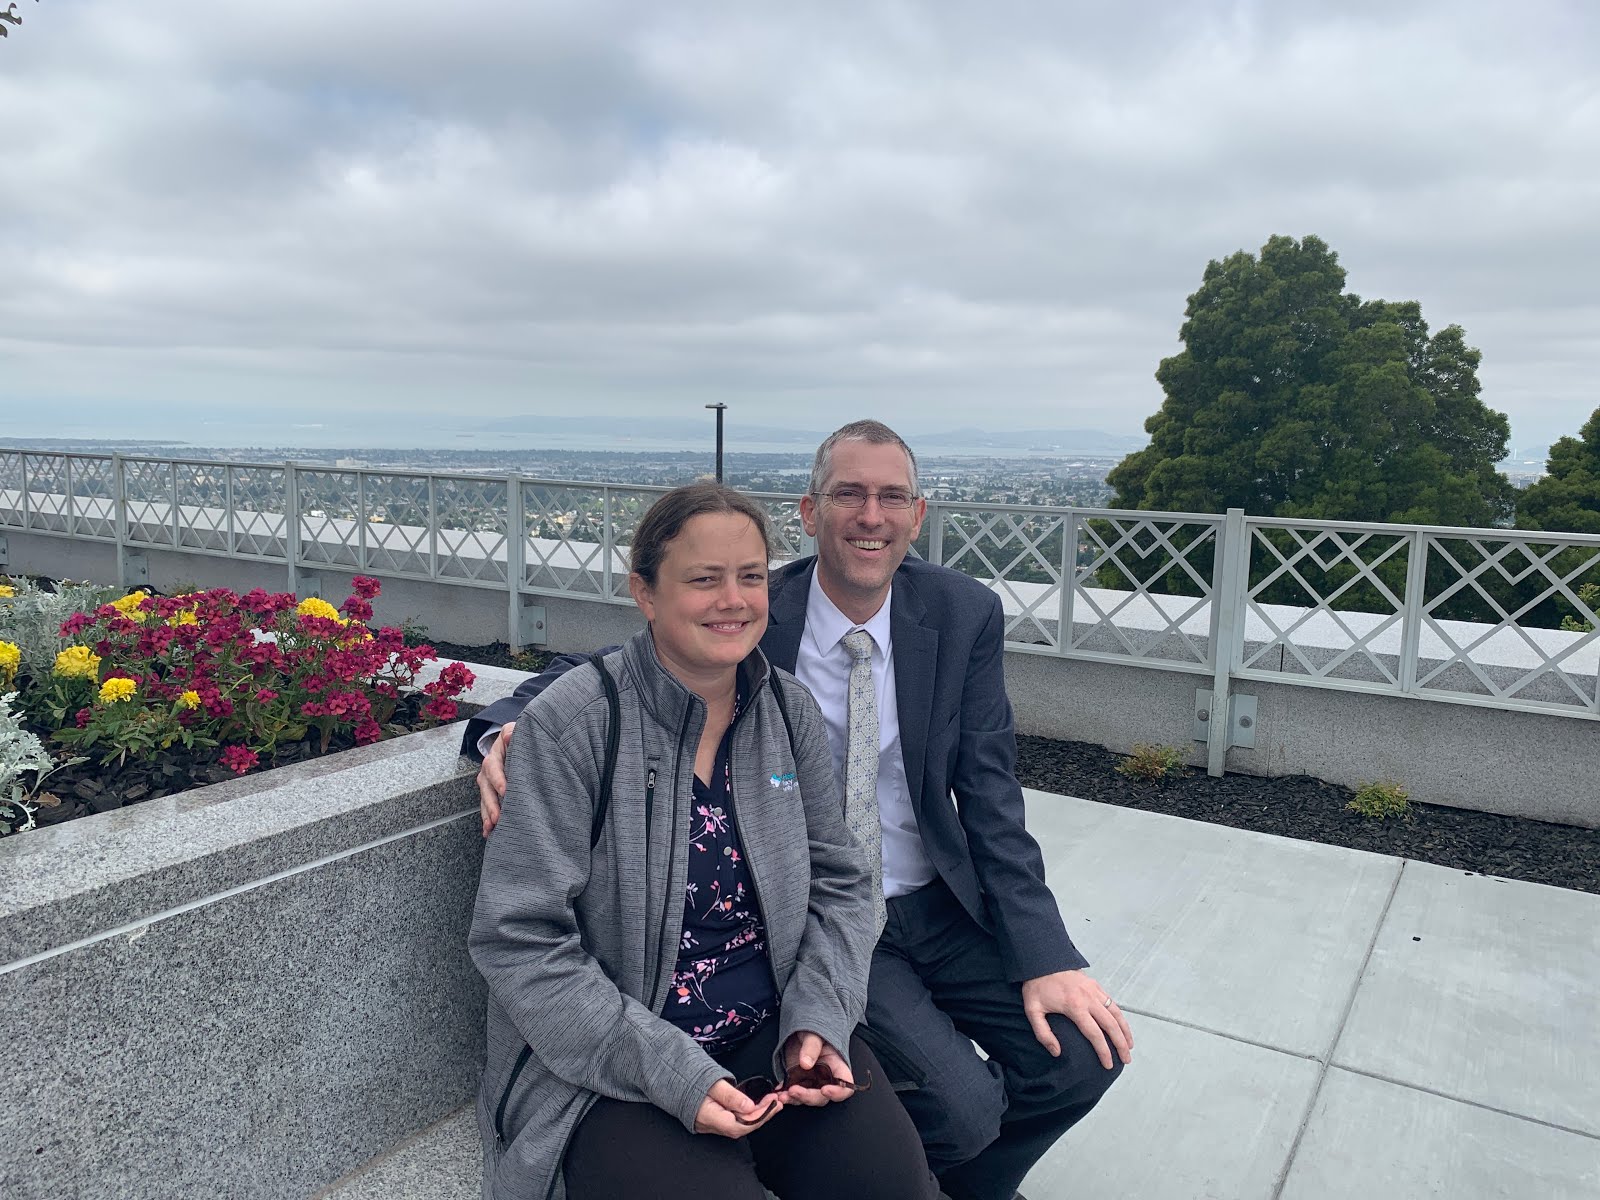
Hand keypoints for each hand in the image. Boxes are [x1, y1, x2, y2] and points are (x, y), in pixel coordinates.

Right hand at [478, 722, 513, 836]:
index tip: (505, 791)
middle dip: (491, 803)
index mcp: (496, 753)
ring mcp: (488, 780)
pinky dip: (487, 819)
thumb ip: (514, 732)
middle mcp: (489, 767)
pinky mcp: (491, 791)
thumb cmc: (522, 737)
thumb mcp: (519, 730)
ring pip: (485, 798)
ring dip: (487, 814)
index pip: (494, 766)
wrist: (519, 740)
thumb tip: (508, 735)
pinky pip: (487, 806)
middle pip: (486, 787)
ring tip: (491, 827)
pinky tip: (488, 832)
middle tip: (498, 818)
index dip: (498, 779)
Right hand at [694, 1079, 780, 1137]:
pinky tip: (756, 1105)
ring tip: (771, 1102)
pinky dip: (747, 1113)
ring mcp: (710, 1123)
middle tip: (777, 1102)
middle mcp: (710, 1125)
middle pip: (742, 1127)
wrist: (669, 1076)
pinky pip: (733, 1119)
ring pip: (738, 1124)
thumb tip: (750, 1108)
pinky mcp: (712, 1118)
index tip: (772, 1104)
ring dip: (756, 1114)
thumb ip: (731, 1096)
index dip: (759, 1118)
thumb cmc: (689, 1077)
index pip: (740, 1126)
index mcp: (710, 1118)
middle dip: (762, 1115)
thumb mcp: (713, 1083)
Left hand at [775, 1032, 856, 1107]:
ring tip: (782, 1095)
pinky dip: (785, 1095)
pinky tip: (777, 1093)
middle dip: (808, 1097)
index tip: (825, 1090)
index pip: (845, 1086)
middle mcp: (825, 1078)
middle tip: (794, 1091)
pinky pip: (793, 1094)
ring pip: (806, 1099)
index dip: (838, 1092)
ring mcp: (810, 1081)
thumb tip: (806, 1063)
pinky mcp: (797, 1082)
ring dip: (795, 1099)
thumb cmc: (813, 1030)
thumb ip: (812, 1047)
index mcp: (837, 1066)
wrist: (798, 1031)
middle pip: (822, 1097)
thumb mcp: (813, 1034)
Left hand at [1021, 970, 1133, 1069]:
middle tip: (1125, 1060)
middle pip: (1111, 1025)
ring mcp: (1093, 990)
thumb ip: (1043, 1033)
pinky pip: (1112, 1003)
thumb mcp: (1033, 1010)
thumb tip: (1056, 1052)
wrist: (1041, 960)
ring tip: (1129, 1046)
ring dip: (1125, 1031)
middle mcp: (1088, 998)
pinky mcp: (1095, 985)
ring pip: (1116, 1013)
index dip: (1104, 1051)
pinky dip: (1120, 1016)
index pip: (1095, 1034)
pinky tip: (1122, 1026)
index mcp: (1074, 1006)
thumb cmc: (1036, 985)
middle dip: (1120, 1045)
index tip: (1108, 1064)